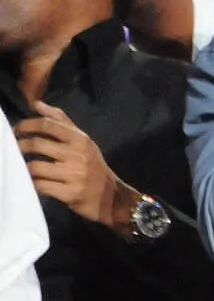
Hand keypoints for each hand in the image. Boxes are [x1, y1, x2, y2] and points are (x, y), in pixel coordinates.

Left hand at [13, 102, 124, 226]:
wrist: (111, 196)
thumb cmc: (92, 166)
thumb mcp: (83, 141)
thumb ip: (60, 121)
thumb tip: (37, 104)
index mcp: (81, 140)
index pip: (48, 125)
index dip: (27, 125)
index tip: (17, 131)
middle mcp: (78, 155)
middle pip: (37, 145)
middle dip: (21, 147)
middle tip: (16, 150)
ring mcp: (75, 175)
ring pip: (35, 167)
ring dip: (26, 168)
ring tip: (26, 168)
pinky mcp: (70, 193)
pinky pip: (40, 186)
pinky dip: (34, 184)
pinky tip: (36, 183)